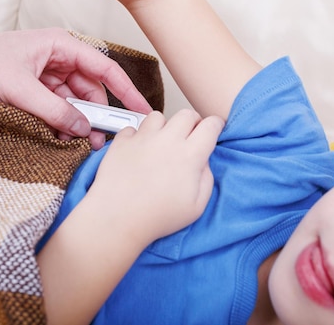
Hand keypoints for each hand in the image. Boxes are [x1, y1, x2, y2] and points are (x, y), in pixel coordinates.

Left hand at [0, 28, 152, 149]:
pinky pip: (56, 109)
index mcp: (62, 46)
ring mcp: (46, 75)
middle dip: (97, 116)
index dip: (128, 91)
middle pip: (91, 90)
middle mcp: (58, 59)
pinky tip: (59, 139)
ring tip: (77, 145)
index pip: (106, 69)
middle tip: (101, 142)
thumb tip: (84, 129)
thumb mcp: (19, 89)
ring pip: (74, 103)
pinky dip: (60, 123)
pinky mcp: (34, 90)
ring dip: (77, 123)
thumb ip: (54, 111)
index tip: (143, 113)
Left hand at [86, 110, 223, 243]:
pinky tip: (138, 150)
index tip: (214, 129)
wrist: (117, 218)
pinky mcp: (121, 142)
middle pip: (186, 114)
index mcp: (189, 155)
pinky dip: (137, 136)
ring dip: (163, 126)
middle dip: (193, 122)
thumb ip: (206, 179)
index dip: (216, 125)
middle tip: (190, 135)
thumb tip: (204, 162)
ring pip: (158, 116)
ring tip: (161, 142)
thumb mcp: (196, 206)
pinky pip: (132, 128)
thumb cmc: (156, 217)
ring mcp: (142, 139)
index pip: (210, 125)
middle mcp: (166, 140)